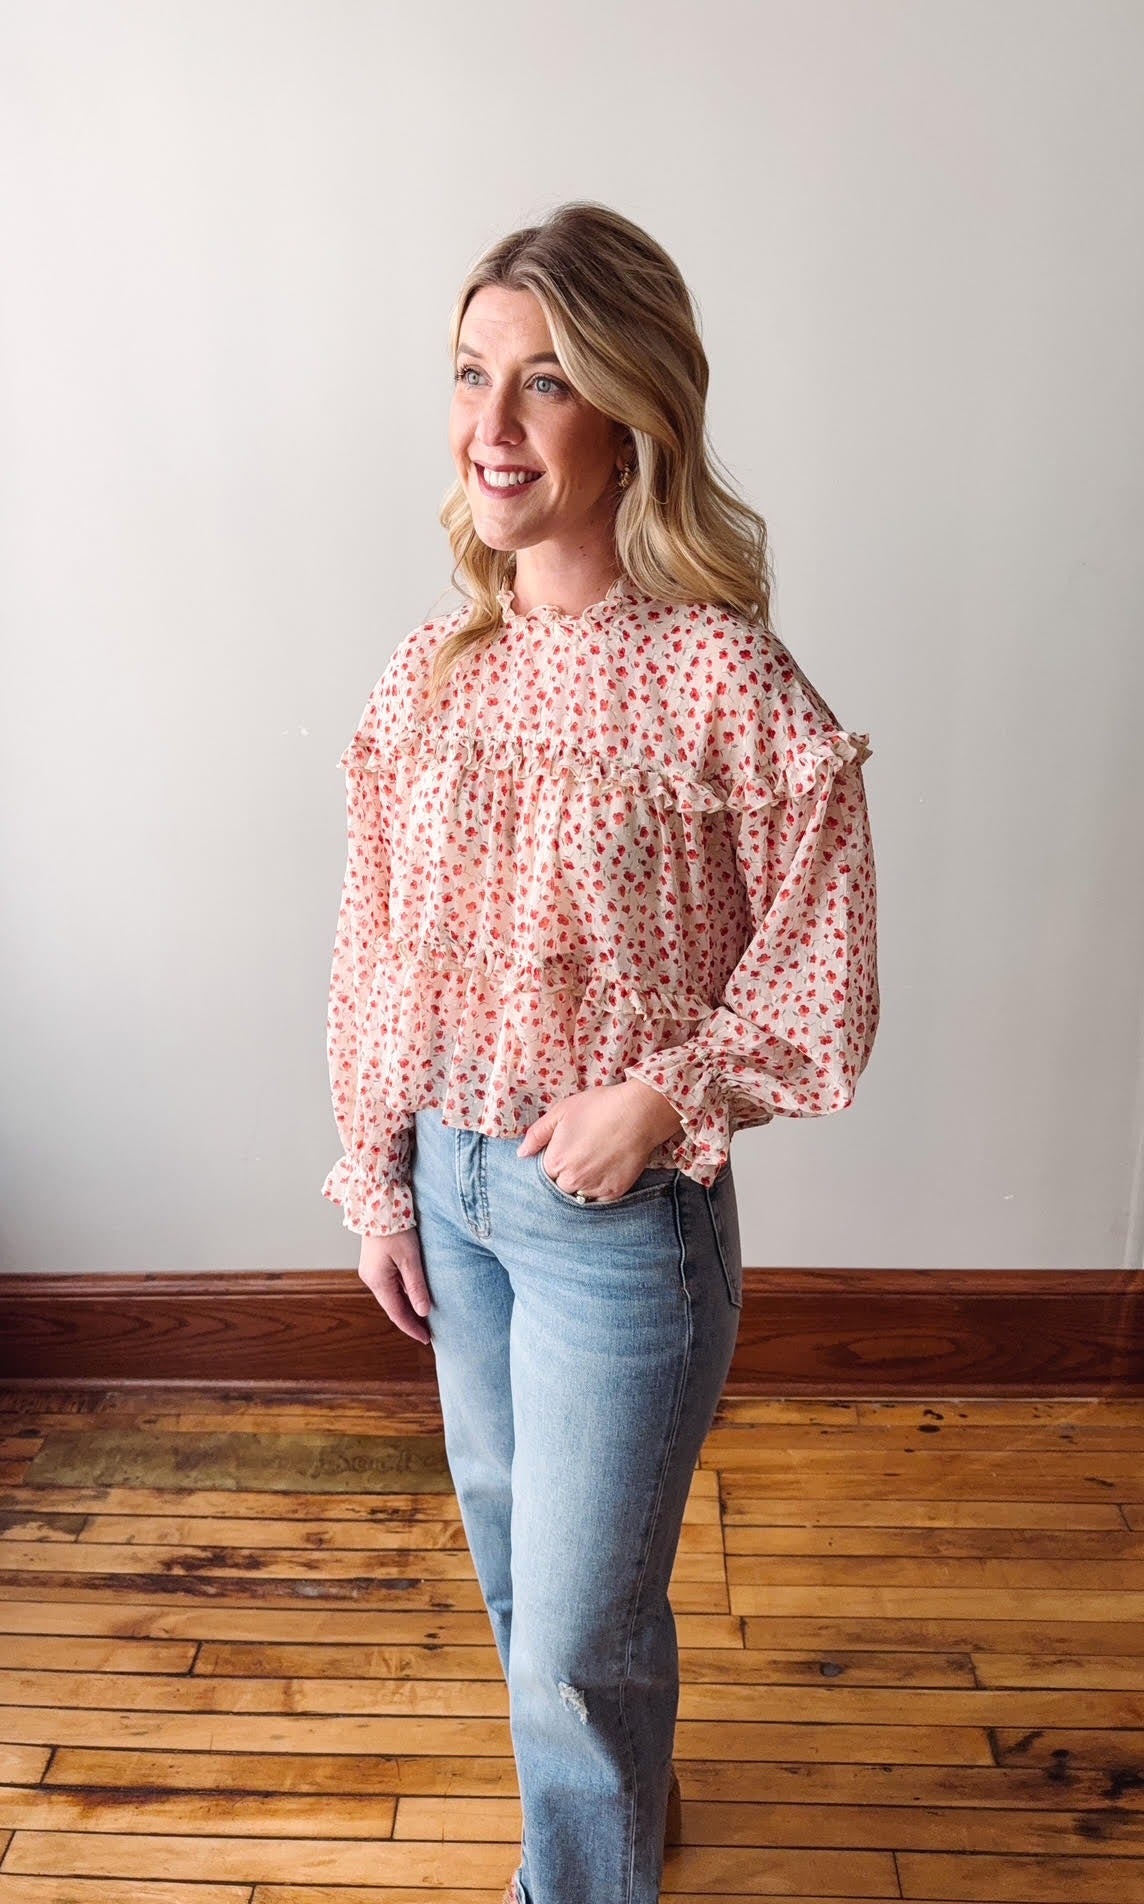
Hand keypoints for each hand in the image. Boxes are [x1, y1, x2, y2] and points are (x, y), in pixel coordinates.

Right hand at [357, 1228, 431, 1345]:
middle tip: (428, 1332)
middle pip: (393, 1306)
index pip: (397, 1313)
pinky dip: (403, 1294)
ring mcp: (372, 1271)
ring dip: (407, 1307)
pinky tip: (415, 1296)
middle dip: (410, 1320)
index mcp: (378, 1281)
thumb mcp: (410, 1258)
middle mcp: (371, 1279)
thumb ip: (416, 1286)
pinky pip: (391, 1285)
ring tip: (425, 1317)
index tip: (427, 1339)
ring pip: (392, 1296)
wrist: (379, 1203)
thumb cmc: (395, 1228)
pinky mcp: (376, 1263)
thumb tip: (423, 1312)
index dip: (412, 1328)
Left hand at [517, 1080, 683, 1201]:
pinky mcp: (614, 1192)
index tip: (566, 1149)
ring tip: (595, 1162)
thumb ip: (537, 1134)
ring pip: (579, 1194)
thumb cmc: (599, 1107)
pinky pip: (599, 1199)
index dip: (554, 1161)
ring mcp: (593, 1188)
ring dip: (582, 1184)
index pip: (544, 1172)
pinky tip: (606, 1170)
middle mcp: (571, 1179)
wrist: (638, 1113)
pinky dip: (599, 1189)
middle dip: (566, 1174)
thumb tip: (521, 1154)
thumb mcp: (562, 1111)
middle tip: (583, 1154)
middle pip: (560, 1186)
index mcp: (554, 1161)